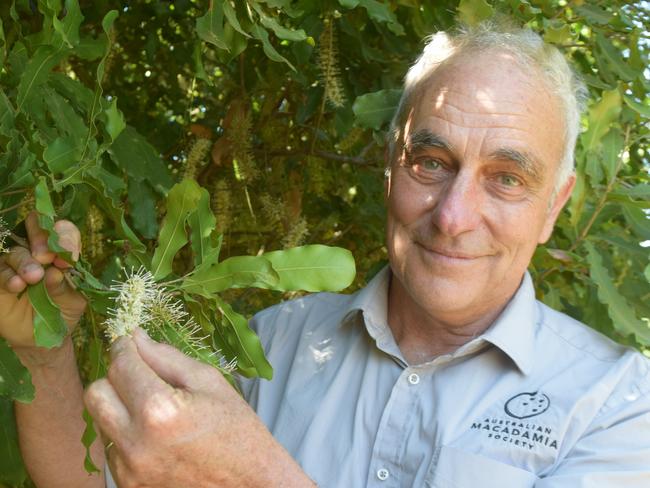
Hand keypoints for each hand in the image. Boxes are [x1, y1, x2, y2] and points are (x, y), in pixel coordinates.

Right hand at [0, 212, 85, 347]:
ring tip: (33, 278)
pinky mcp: (0, 279)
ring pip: (16, 251)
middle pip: (36, 231)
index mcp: (61, 254)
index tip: (69, 253)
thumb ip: (66, 287)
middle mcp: (37, 253)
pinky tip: (16, 285)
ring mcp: (16, 264)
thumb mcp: (73, 303)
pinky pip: (0, 271)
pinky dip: (7, 276)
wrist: (41, 338)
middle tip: (45, 256)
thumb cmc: (62, 313)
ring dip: (24, 262)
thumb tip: (55, 272)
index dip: (66, 236)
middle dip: (41, 238)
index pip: (63, 232)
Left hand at [85, 328, 314, 487]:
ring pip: (101, 419)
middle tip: (140, 375)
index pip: (121, 365)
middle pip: (96, 393)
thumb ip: (168, 358)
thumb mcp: (209, 382)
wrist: (250, 482)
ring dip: (120, 407)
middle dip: (115, 377)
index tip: (129, 340)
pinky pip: (113, 446)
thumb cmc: (237, 428)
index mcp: (160, 410)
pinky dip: (128, 434)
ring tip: (156, 410)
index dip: (124, 347)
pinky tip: (157, 436)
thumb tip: (136, 337)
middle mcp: (136, 442)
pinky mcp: (128, 484)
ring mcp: (128, 468)